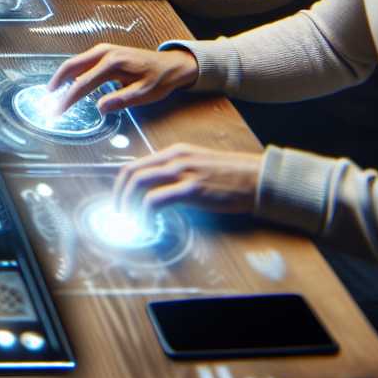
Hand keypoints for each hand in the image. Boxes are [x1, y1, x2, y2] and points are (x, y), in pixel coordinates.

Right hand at [47, 42, 196, 114]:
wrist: (171, 64)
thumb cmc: (159, 80)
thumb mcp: (144, 94)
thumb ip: (121, 100)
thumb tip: (100, 108)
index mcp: (113, 64)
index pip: (83, 84)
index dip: (68, 99)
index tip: (58, 111)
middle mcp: (105, 53)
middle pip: (71, 65)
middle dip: (57, 82)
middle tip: (48, 100)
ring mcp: (104, 50)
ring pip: (75, 61)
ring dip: (63, 76)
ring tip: (54, 93)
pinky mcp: (106, 51)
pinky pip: (83, 60)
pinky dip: (72, 71)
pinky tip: (70, 83)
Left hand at [114, 144, 262, 215]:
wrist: (258, 178)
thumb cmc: (233, 176)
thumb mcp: (199, 166)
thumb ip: (178, 173)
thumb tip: (158, 192)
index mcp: (175, 152)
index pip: (135, 164)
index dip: (122, 185)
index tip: (120, 202)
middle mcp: (175, 158)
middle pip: (131, 172)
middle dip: (119, 195)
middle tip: (119, 214)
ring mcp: (183, 172)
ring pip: (138, 183)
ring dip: (128, 205)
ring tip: (130, 222)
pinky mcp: (192, 189)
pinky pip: (155, 200)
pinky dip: (144, 213)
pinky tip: (148, 225)